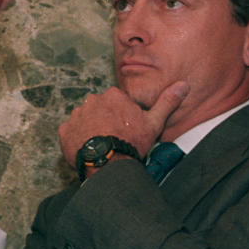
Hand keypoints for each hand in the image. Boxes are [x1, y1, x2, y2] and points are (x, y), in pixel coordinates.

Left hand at [58, 81, 189, 169]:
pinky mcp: (64, 130)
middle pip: (99, 109)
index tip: (126, 128)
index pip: (116, 102)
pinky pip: (70, 131)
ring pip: (84, 119)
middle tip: (114, 137)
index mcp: (112, 96)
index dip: (122, 116)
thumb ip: (167, 102)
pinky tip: (88, 148)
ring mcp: (76, 115)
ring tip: (101, 144)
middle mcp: (91, 101)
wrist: (109, 164)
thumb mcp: (154, 122)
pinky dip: (77, 138)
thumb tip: (183, 85)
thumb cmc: (132, 142)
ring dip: (90, 128)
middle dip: (105, 120)